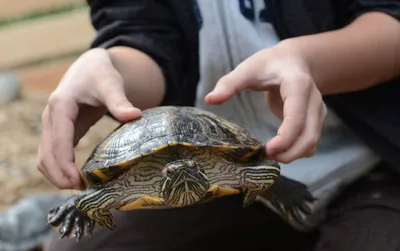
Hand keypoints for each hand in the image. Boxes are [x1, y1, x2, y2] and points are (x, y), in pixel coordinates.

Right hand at [36, 48, 140, 189]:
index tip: (79, 181)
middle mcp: (50, 117)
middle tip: (82, 190)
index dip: (65, 163)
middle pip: (46, 154)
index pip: (59, 140)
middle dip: (60, 175)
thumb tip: (136, 116)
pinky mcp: (59, 131)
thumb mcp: (110, 83)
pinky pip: (52, 154)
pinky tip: (77, 178)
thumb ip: (120, 101)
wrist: (90, 67)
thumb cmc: (100, 74)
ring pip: (44, 157)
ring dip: (57, 175)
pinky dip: (60, 169)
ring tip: (80, 187)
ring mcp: (52, 125)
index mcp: (61, 105)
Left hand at [205, 42, 326, 162]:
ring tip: (270, 155)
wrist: (293, 61)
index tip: (267, 149)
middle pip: (309, 135)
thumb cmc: (269, 64)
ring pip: (312, 142)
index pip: (297, 117)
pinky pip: (311, 142)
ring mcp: (318, 111)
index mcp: (298, 86)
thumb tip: (209, 99)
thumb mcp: (248, 69)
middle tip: (265, 157)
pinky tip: (280, 151)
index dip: (285, 138)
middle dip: (290, 153)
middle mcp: (314, 100)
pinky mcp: (316, 120)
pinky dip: (298, 151)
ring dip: (294, 154)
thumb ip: (230, 83)